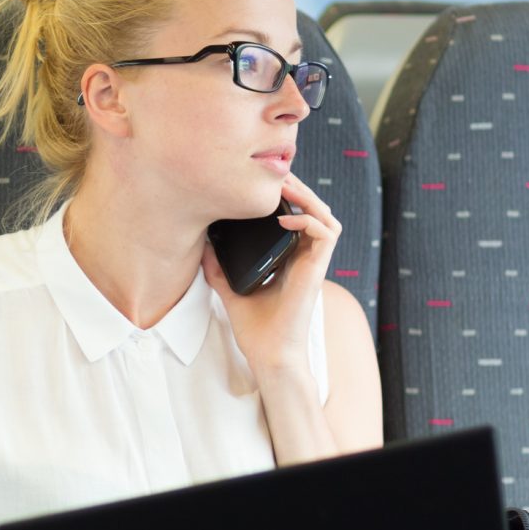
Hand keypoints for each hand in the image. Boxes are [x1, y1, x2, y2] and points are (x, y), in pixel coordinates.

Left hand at [201, 172, 341, 379]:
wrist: (269, 356)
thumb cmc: (255, 329)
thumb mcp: (229, 289)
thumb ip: (218, 267)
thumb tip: (202, 245)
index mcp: (290, 259)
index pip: (297, 218)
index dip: (287, 198)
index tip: (264, 184)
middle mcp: (305, 258)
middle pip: (314, 210)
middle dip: (298, 189)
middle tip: (275, 174)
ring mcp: (313, 264)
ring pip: (326, 217)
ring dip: (309, 198)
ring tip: (285, 187)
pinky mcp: (317, 271)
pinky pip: (326, 234)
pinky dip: (309, 220)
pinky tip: (284, 218)